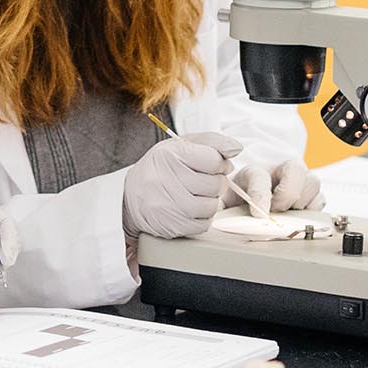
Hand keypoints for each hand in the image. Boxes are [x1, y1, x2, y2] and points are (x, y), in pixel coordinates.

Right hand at [121, 131, 244, 237]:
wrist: (131, 197)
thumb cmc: (161, 168)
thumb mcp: (181, 145)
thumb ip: (212, 142)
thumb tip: (236, 148)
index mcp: (170, 154)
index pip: (214, 159)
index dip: (219, 163)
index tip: (212, 165)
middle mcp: (166, 178)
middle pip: (216, 184)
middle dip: (216, 183)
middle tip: (203, 181)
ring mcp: (168, 204)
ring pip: (212, 206)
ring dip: (210, 202)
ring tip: (196, 195)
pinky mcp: (171, 225)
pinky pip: (204, 224)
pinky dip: (202, 218)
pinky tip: (190, 210)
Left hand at [221, 157, 322, 218]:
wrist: (246, 198)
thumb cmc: (236, 200)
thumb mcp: (222, 202)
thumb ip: (217, 207)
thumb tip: (212, 217)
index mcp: (252, 172)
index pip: (259, 176)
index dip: (260, 194)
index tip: (259, 213)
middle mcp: (277, 172)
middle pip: (295, 168)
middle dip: (289, 192)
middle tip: (279, 210)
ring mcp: (296, 182)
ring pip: (312, 181)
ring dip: (303, 200)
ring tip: (290, 214)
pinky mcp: (309, 195)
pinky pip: (321, 198)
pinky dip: (313, 209)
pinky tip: (300, 217)